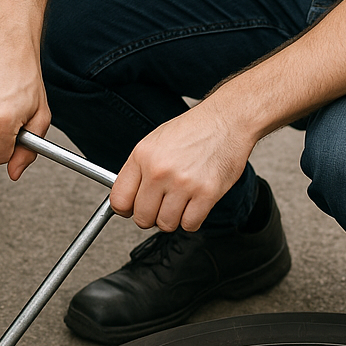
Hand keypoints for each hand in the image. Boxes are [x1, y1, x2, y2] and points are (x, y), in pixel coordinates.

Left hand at [110, 103, 256, 231]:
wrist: (227, 120)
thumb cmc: (193, 130)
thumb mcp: (154, 142)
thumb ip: (138, 170)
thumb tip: (128, 199)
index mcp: (142, 156)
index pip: (118, 201)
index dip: (127, 209)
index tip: (134, 209)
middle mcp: (160, 170)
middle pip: (142, 218)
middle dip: (151, 217)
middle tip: (161, 206)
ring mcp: (183, 183)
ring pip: (166, 224)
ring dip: (173, 218)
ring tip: (181, 202)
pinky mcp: (207, 193)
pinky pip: (190, 225)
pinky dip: (192, 220)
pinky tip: (195, 204)